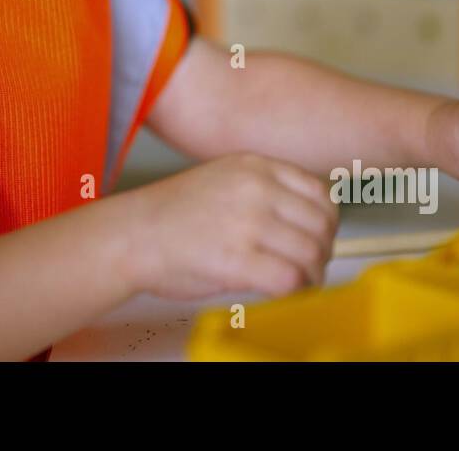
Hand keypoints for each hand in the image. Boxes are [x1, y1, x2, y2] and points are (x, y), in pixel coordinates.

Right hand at [120, 152, 338, 300]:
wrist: (132, 234)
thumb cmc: (172, 214)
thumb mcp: (224, 177)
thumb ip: (265, 187)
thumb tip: (306, 217)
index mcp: (255, 165)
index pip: (321, 193)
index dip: (326, 223)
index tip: (318, 238)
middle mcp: (256, 188)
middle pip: (322, 225)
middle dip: (322, 251)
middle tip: (310, 266)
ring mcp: (248, 222)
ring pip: (312, 253)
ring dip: (312, 275)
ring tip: (298, 283)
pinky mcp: (237, 259)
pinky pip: (290, 279)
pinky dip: (294, 291)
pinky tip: (283, 292)